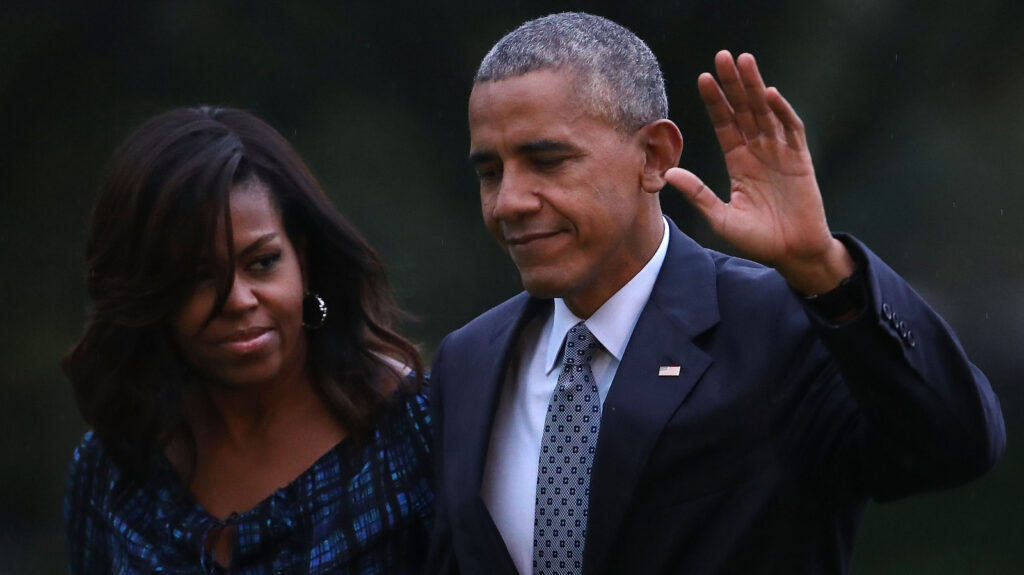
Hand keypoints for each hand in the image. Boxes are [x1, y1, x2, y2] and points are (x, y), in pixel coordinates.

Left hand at [665, 51, 853, 294]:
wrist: (792, 253)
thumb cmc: (757, 239)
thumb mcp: (721, 217)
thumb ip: (699, 194)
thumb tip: (669, 173)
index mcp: (739, 162)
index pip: (725, 124)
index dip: (715, 102)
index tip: (702, 79)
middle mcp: (758, 152)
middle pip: (744, 110)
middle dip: (734, 84)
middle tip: (723, 56)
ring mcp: (780, 153)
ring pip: (766, 112)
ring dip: (755, 87)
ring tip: (744, 62)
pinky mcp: (801, 160)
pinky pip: (791, 131)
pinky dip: (782, 112)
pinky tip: (769, 94)